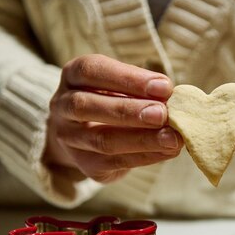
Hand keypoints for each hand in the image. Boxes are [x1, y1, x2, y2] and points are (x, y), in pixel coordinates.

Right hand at [44, 54, 182, 182]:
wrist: (86, 135)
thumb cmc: (111, 99)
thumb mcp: (120, 85)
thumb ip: (140, 88)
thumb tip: (170, 97)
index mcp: (72, 75)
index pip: (92, 71)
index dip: (128, 78)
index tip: (163, 86)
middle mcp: (62, 105)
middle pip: (87, 106)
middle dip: (129, 110)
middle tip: (163, 114)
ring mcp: (69, 138)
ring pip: (101, 139)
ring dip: (142, 139)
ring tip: (172, 138)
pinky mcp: (85, 164)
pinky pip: (115, 162)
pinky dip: (146, 156)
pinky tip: (167, 151)